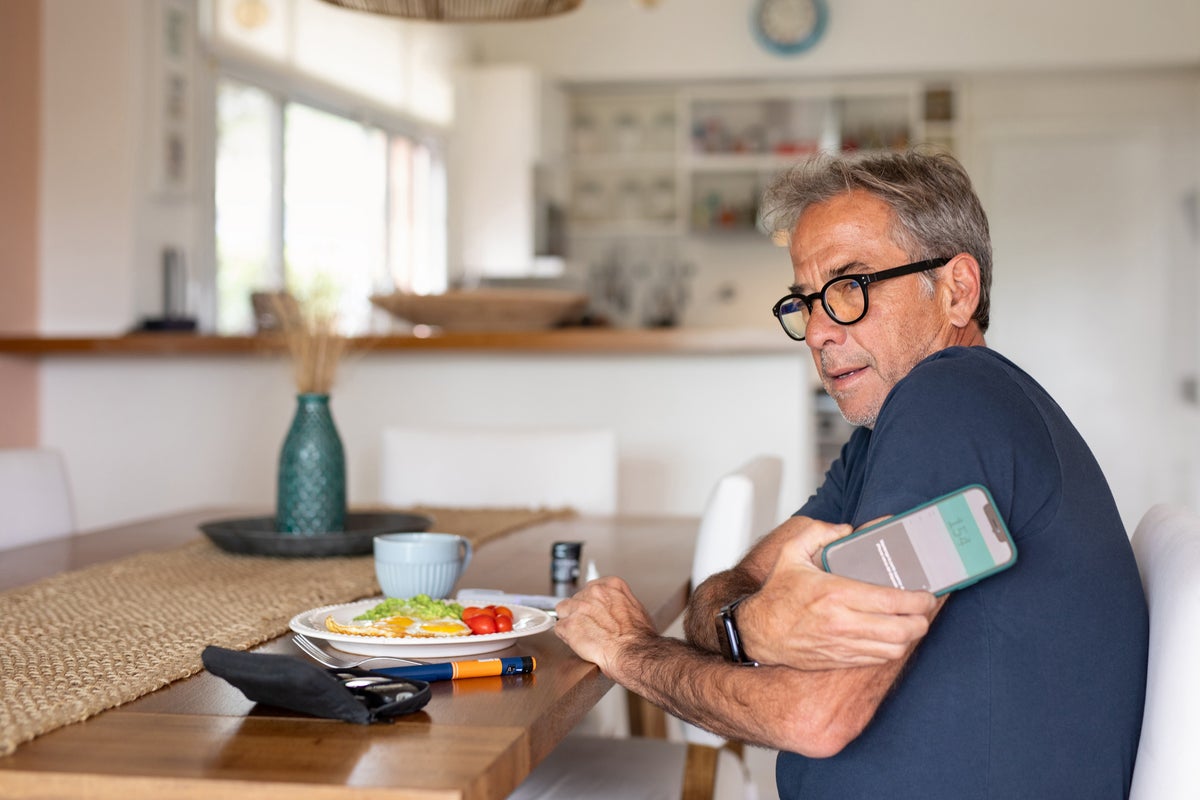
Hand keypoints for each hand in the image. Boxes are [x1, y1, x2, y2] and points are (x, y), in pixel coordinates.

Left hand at [554, 576, 657, 678]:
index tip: (595, 614)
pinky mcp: (569, 625)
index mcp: (611, 585)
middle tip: (591, 628)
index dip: (592, 605)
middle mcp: (593, 591)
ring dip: (570, 622)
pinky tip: (578, 643)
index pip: (591, 589)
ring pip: (563, 611)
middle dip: (581, 613)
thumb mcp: (637, 609)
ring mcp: (579, 607)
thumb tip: (615, 609)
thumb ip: (620, 603)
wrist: (633, 652)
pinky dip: (566, 637)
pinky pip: (558, 628)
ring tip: (583, 636)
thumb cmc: (639, 637)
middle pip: (576, 599)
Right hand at [738, 517, 938, 669]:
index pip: (892, 601)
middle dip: (921, 620)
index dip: (918, 600)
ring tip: (913, 622)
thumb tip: (846, 529)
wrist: (758, 633)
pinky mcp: (841, 659)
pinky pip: (878, 658)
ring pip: (894, 648)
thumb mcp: (791, 554)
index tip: (928, 594)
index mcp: (836, 593)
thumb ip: (818, 533)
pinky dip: (892, 648)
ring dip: (910, 636)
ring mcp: (843, 645)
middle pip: (901, 629)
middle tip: (925, 609)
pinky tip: (893, 636)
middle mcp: (843, 622)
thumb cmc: (776, 595)